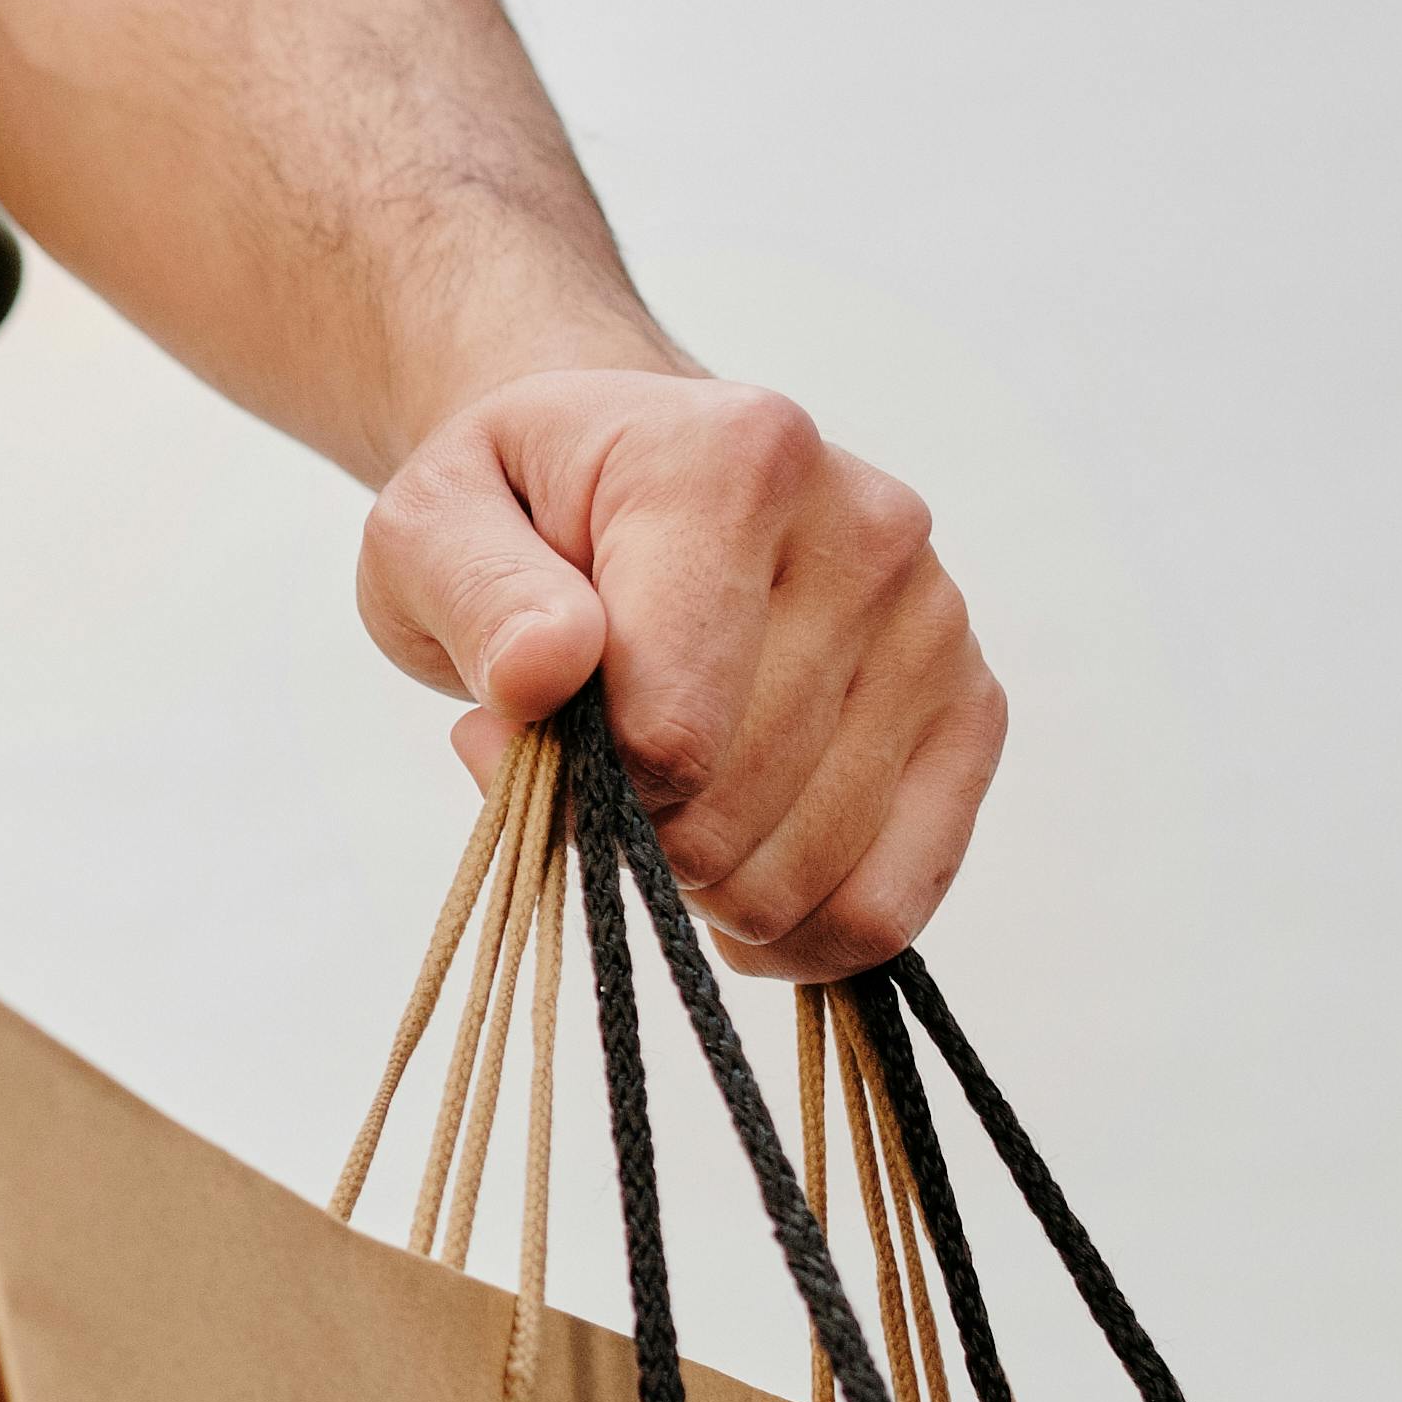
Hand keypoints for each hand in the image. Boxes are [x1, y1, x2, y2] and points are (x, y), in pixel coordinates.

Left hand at [355, 367, 1004, 977]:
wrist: (611, 475)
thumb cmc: (518, 513)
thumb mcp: (430, 526)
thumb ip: (473, 594)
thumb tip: (542, 669)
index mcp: (738, 464)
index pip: (670, 729)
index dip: (577, 785)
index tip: (516, 735)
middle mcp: (870, 534)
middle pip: (732, 813)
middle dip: (626, 832)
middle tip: (576, 767)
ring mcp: (935, 626)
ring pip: (804, 876)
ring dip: (694, 884)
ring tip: (646, 796)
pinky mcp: (970, 710)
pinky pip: (888, 903)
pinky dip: (793, 936)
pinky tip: (723, 895)